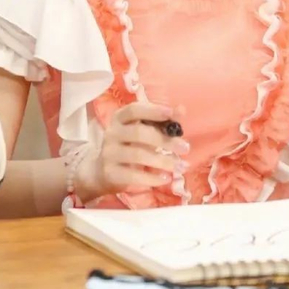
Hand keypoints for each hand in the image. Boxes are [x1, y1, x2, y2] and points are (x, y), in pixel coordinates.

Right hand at [74, 102, 188, 202]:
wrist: (102, 171)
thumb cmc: (128, 145)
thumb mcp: (142, 130)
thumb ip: (161, 121)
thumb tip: (182, 110)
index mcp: (120, 118)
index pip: (134, 109)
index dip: (153, 110)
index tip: (172, 113)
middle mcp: (112, 133)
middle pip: (139, 133)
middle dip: (165, 140)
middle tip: (185, 148)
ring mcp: (109, 153)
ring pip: (138, 155)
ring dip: (163, 161)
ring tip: (180, 166)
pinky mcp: (110, 173)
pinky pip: (133, 175)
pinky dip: (152, 178)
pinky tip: (166, 178)